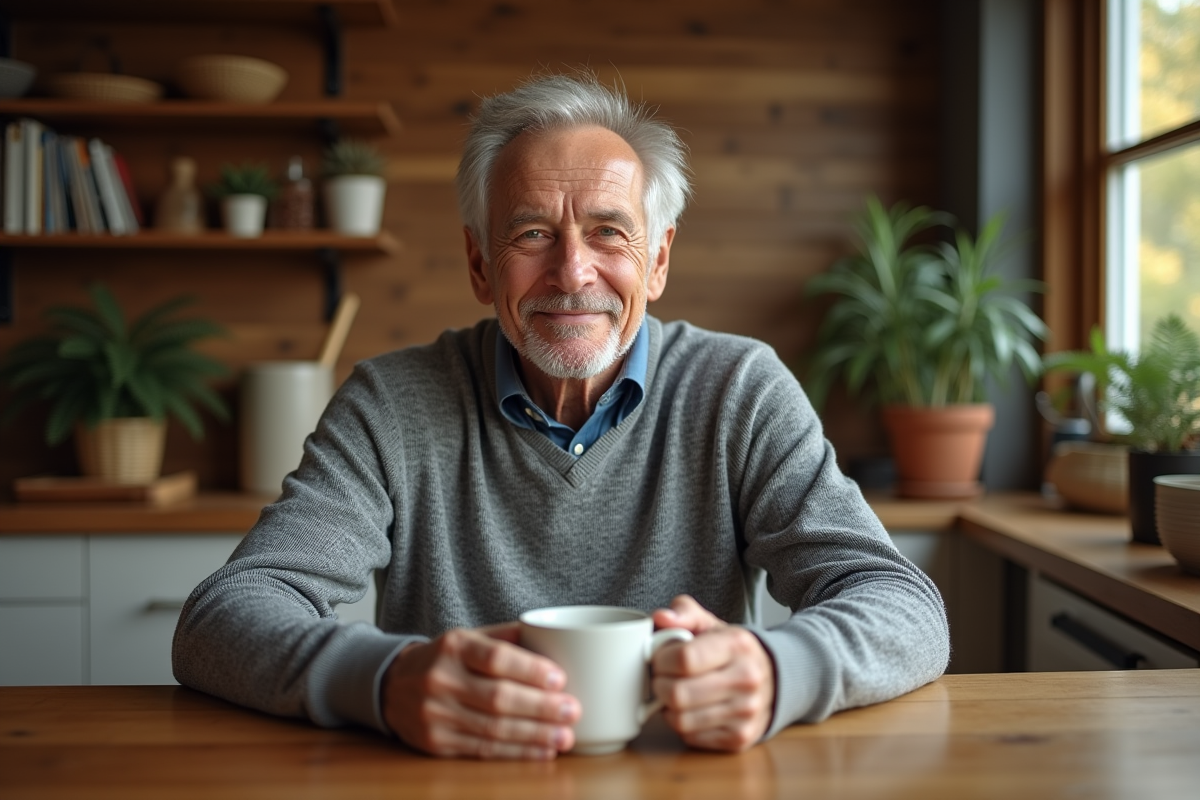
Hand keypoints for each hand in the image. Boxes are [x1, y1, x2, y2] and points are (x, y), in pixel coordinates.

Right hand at [380, 623, 580, 759]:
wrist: (390, 686)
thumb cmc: (443, 660)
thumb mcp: (467, 638)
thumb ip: (505, 637)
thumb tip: (551, 636)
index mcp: (453, 646)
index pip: (495, 658)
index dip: (530, 670)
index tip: (560, 678)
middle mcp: (441, 680)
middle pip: (498, 698)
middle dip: (540, 708)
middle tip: (572, 710)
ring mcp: (436, 715)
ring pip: (493, 729)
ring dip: (535, 735)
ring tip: (565, 736)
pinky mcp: (436, 743)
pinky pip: (483, 750)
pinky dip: (516, 753)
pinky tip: (542, 750)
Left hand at [651, 595, 775, 751]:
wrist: (771, 678)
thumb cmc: (731, 650)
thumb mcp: (709, 623)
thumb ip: (683, 613)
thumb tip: (660, 618)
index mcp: (737, 645)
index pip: (684, 659)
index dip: (661, 660)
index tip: (660, 658)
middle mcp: (746, 679)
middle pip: (678, 694)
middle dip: (659, 684)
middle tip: (662, 677)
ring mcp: (746, 712)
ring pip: (681, 720)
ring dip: (667, 707)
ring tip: (674, 692)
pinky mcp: (740, 738)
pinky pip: (691, 737)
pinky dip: (682, 724)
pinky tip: (689, 709)